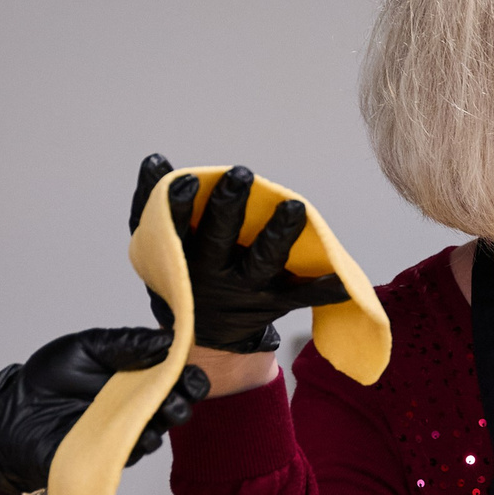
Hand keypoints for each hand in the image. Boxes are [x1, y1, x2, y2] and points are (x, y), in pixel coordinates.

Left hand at [0, 328, 207, 494]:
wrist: (13, 414)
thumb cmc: (48, 378)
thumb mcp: (85, 348)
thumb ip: (124, 343)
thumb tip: (166, 342)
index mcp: (135, 375)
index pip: (172, 374)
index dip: (187, 373)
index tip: (190, 371)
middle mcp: (135, 405)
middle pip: (176, 403)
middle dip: (185, 397)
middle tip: (182, 393)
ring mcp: (125, 432)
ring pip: (160, 430)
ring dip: (167, 420)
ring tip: (166, 410)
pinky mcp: (111, 455)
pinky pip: (134, 451)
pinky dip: (141, 442)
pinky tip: (142, 433)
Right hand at [130, 155, 350, 354]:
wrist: (202, 333)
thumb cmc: (182, 271)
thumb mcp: (155, 244)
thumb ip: (153, 202)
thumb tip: (156, 161)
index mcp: (181, 256)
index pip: (174, 226)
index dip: (178, 205)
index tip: (189, 180)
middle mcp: (211, 276)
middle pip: (219, 240)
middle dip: (229, 208)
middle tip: (241, 176)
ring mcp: (245, 290)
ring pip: (262, 262)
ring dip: (279, 235)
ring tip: (294, 207)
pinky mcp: (274, 302)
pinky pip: (301, 297)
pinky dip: (322, 289)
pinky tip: (340, 279)